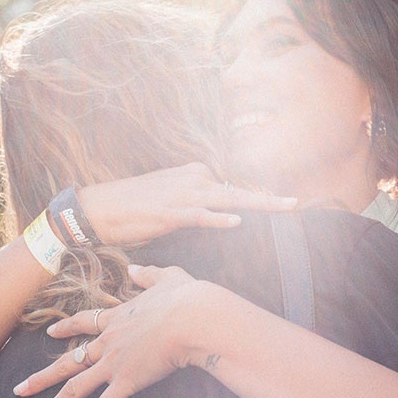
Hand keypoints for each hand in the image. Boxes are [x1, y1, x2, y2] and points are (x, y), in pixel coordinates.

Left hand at [14, 264, 210, 397]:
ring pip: (74, 388)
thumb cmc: (185, 298)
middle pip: (68, 360)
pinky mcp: (126, 382)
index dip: (67, 327)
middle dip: (42, 377)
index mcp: (119, 317)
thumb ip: (147, 274)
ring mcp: (114, 363)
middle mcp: (109, 342)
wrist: (191, 318)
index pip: (85, 322)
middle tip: (19, 389)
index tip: (50, 331)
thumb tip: (134, 267)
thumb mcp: (167, 277)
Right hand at [78, 162, 296, 244]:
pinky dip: (217, 219)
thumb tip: (217, 213)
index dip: (259, 199)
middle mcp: (194, 179)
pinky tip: (236, 223)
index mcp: (195, 174)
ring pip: (228, 200)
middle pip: (239, 192)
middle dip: (269, 201)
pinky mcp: (170, 212)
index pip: (234, 187)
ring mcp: (183, 195)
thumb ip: (197, 202)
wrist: (100, 208)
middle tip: (297, 204)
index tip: (284, 204)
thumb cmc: (136, 205)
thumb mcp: (171, 196)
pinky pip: (200, 216)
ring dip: (259, 205)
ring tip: (286, 208)